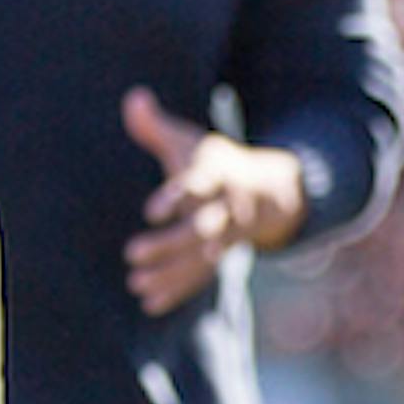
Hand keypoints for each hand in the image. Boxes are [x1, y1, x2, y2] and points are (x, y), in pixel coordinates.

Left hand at [120, 87, 306, 315]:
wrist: (271, 190)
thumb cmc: (218, 163)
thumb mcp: (191, 143)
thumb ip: (158, 127)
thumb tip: (134, 99)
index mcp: (218, 176)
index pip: (199, 186)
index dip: (176, 197)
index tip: (152, 211)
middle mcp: (228, 208)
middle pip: (202, 227)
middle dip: (170, 242)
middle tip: (131, 252)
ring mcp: (229, 236)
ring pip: (201, 257)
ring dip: (170, 271)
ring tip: (135, 283)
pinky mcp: (222, 256)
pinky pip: (201, 277)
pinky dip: (176, 290)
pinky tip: (149, 304)